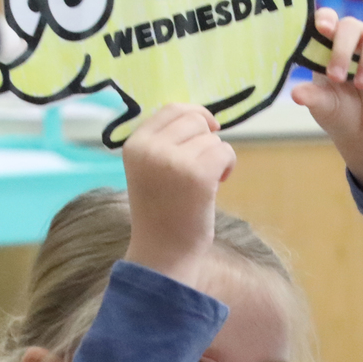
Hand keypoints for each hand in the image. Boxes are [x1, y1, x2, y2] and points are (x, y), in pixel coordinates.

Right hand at [122, 104, 236, 284]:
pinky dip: (228, 166)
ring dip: (216, 157)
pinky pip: (225, 152)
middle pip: (194, 120)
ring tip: (204, 184)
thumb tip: (203, 117)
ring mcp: (173, 161)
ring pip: (212, 138)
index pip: (170, 109)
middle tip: (203, 167)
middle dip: (206, 139)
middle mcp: (150, 149)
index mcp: (134, 145)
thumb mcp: (151, 170)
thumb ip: (166, 142)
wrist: (163, 253)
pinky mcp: (198, 175)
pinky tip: (217, 185)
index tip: (207, 129)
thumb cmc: (161, 213)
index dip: (194, 114)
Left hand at [291, 10, 362, 205]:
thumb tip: (295, 94)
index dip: (325, 20)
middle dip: (341, 50)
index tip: (322, 28)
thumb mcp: (322, 107)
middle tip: (336, 77)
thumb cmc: (338, 112)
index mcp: (330, 45)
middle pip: (350, 26)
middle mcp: (355, 40)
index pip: (327, 21)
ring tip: (362, 85)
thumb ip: (312, 97)